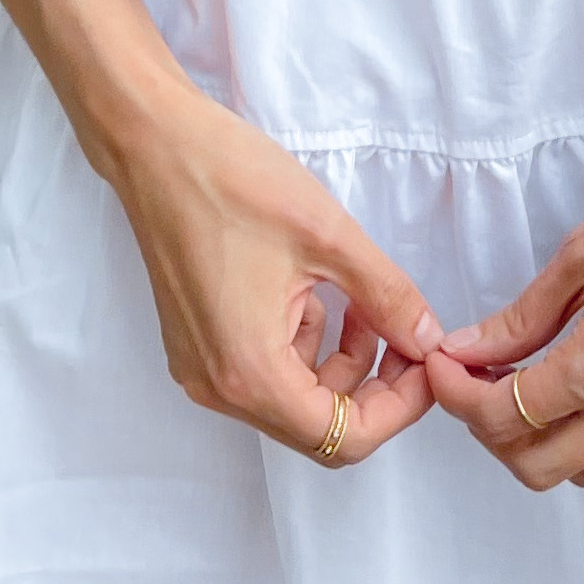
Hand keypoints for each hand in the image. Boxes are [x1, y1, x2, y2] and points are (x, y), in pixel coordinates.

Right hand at [110, 86, 440, 468]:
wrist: (155, 145)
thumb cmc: (233, 182)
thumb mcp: (329, 236)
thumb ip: (387, 296)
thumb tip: (428, 339)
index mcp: (249, 372)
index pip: (342, 438)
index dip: (398, 407)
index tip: (426, 361)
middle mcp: (218, 386)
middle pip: (317, 426)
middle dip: (373, 385)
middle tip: (405, 332)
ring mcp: (201, 367)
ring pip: (292, 399)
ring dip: (339, 363)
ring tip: (359, 303)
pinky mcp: (196, 344)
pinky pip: (264, 371)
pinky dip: (301, 346)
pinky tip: (313, 294)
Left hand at [425, 115, 583, 491]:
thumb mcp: (583, 251)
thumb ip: (523, 317)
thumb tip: (471, 351)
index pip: (507, 415)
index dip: (458, 394)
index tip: (444, 364)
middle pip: (537, 466)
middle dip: (490, 430)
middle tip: (476, 379)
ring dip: (541, 440)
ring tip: (525, 382)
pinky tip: (579, 387)